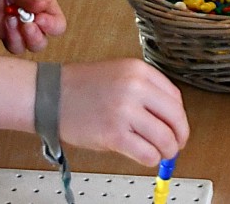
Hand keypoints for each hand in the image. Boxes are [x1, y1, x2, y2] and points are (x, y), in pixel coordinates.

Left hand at [0, 0, 65, 53]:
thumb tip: (42, 8)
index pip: (55, 23)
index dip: (51, 26)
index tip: (40, 19)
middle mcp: (25, 11)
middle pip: (38, 40)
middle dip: (34, 38)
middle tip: (25, 24)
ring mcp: (6, 17)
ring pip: (18, 44)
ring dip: (16, 38)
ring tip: (9, 19)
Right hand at [60, 60, 188, 165]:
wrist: (50, 95)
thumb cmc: (81, 87)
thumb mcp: (119, 74)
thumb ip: (144, 90)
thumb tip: (169, 117)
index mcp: (139, 70)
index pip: (175, 98)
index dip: (180, 118)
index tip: (178, 127)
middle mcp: (135, 88)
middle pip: (175, 119)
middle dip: (179, 137)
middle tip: (176, 145)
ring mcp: (125, 111)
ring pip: (165, 139)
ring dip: (167, 152)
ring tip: (161, 153)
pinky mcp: (114, 134)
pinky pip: (147, 154)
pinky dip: (151, 159)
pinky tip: (145, 156)